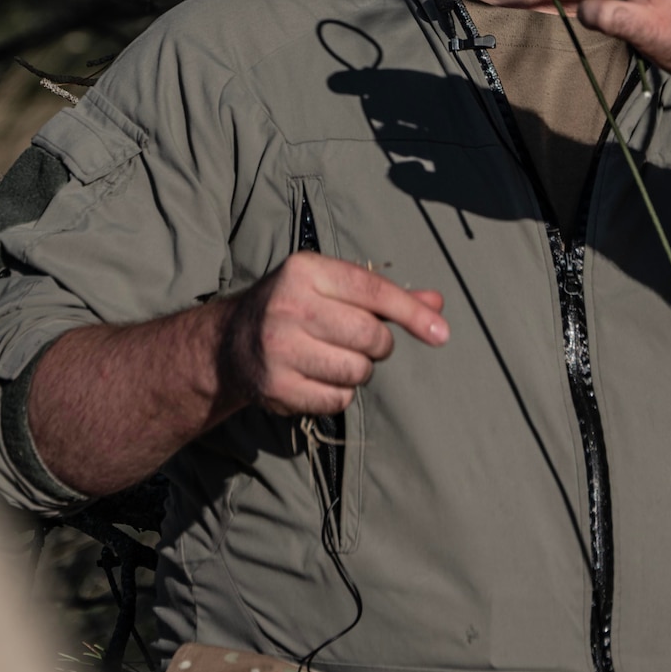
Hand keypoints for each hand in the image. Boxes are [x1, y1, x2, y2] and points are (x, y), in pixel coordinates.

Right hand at [220, 252, 447, 416]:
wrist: (229, 343)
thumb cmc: (294, 308)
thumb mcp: (331, 288)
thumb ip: (384, 296)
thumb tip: (437, 303)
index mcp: (305, 271)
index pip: (372, 290)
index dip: (411, 312)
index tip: (441, 333)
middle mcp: (289, 306)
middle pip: (370, 336)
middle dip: (379, 346)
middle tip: (362, 343)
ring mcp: (279, 348)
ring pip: (358, 371)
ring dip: (358, 371)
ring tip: (333, 358)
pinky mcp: (276, 386)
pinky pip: (339, 400)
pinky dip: (339, 394)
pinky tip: (317, 378)